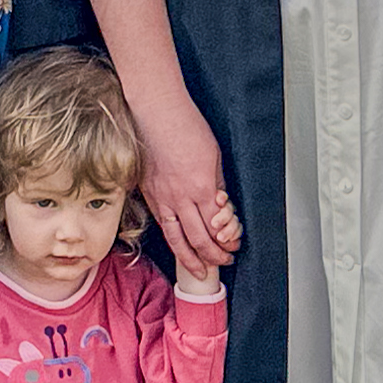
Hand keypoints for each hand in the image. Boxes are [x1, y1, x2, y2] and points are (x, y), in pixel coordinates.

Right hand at [136, 94, 242, 284]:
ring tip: (199, 271)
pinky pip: (162, 223)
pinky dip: (171, 239)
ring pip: (176, 238)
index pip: (218, 227)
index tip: (234, 245)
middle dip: (214, 255)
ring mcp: (161, 197)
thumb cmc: (186, 125)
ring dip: (190, 259)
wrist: (156, 111)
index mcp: (201, 187)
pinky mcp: (148, 192)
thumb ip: (216, 184)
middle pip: (198, 238)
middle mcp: (180, 197)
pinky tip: (177, 246)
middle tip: (223, 262)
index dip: (227, 241)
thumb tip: (220, 204)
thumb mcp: (214, 155)